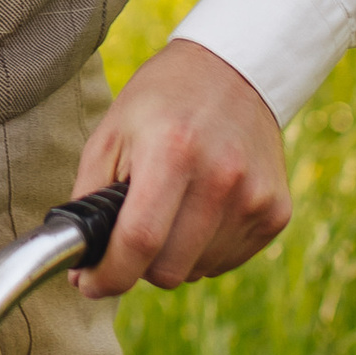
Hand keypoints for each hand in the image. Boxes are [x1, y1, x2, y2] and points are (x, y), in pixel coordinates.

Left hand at [70, 40, 289, 299]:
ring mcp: (255, 197)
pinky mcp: (276, 212)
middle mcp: (221, 177)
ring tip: (172, 208)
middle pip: (168, 270)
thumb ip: (89, 199)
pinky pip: (226, 263)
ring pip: (196, 272)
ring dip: (174, 256)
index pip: (138, 241)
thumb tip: (79, 262)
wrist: (234, 71)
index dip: (108, 275)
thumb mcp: (110, 135)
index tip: (88, 283)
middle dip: (138, 264)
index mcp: (172, 152)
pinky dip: (204, 250)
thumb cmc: (160, 104)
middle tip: (132, 230)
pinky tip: (201, 209)